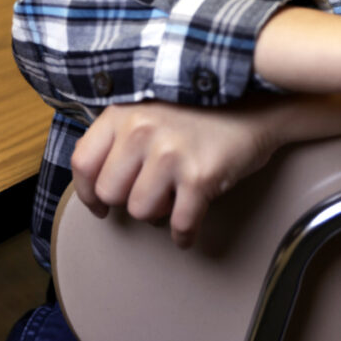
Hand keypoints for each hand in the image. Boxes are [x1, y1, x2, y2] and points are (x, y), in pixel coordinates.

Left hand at [70, 100, 279, 247]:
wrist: (258, 106)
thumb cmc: (201, 110)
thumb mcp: (150, 108)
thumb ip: (120, 133)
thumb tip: (95, 179)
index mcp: (123, 112)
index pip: (83, 162)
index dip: (88, 192)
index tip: (100, 205)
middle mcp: (142, 129)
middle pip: (110, 193)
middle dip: (129, 201)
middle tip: (149, 194)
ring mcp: (171, 153)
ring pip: (141, 211)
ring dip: (159, 213)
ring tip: (175, 197)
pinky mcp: (200, 175)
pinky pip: (180, 224)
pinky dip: (184, 234)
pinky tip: (188, 229)